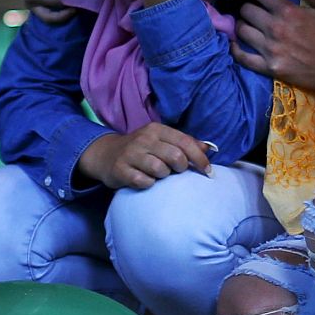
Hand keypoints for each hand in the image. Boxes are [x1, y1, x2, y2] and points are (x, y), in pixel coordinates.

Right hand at [77, 123, 211, 189]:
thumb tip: (209, 148)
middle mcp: (144, 139)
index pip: (185, 142)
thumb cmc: (141, 150)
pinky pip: (144, 182)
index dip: (200, 158)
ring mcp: (131, 154)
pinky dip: (149, 184)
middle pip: (175, 156)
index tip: (208, 171)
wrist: (106, 155)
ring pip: (160, 169)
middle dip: (181, 168)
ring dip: (164, 176)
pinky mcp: (120, 170)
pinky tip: (145, 180)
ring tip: (158, 174)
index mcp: (157, 129)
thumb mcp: (161, 141)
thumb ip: (184, 143)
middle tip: (176, 172)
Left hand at [232, 0, 314, 91]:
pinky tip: (234, 45)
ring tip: (247, 27)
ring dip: (242, 27)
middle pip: (246, 10)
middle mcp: (275, 27)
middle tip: (252, 13)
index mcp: (288, 10)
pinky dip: (236, 50)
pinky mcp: (269, 67)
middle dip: (248, 9)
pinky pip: (243, 57)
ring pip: (242, 31)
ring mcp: (270, 48)